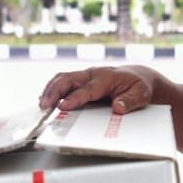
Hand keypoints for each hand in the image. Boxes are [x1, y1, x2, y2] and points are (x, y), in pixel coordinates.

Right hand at [38, 66, 155, 114]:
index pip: (87, 89)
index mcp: (107, 78)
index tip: (62, 106)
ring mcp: (86, 75)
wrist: (138, 77)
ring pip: (63, 77)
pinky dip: (52, 88)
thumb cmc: (139, 87)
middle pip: (69, 79)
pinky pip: (64, 80)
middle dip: (54, 91)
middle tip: (45, 106)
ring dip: (50, 89)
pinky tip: (45, 99)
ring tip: (42, 104)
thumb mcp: (141, 95)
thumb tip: (117, 108)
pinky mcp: (81, 78)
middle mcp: (94, 74)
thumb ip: (130, 101)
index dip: (74, 98)